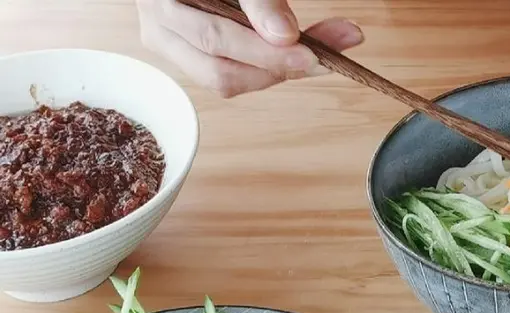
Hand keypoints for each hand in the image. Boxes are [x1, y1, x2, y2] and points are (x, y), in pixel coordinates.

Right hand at [137, 0, 363, 97]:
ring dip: (274, 73)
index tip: (312, 52)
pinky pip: (228, 76)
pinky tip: (291, 58)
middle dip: (277, 67)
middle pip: (220, 71)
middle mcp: (158, 28)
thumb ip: (260, 1)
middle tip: (324, 58)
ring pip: (225, 82)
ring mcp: (170, 47)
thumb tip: (285, 36)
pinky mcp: (188, 58)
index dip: (265, 52)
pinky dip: (264, 69)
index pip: (216, 38)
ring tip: (314, 57)